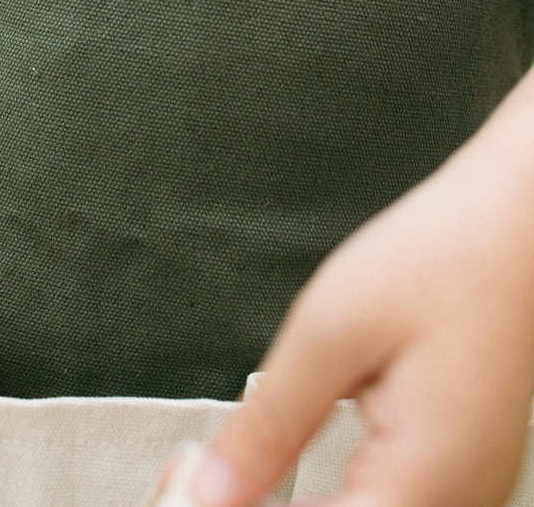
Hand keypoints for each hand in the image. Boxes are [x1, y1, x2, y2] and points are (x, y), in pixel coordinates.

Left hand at [163, 72, 533, 506]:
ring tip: (233, 473)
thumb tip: (215, 487)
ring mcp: (468, 489)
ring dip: (300, 503)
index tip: (203, 487)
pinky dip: (335, 494)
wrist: (510, 225)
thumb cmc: (438, 261)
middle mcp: (461, 501)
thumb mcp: (329, 333)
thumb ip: (270, 423)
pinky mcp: (461, 467)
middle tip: (206, 471)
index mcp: (429, 480)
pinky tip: (293, 472)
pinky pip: (389, 504)